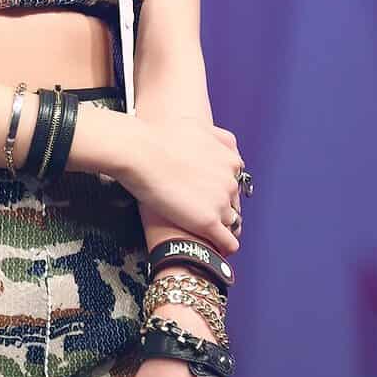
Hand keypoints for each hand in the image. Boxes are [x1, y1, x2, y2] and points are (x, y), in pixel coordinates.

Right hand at [120, 113, 241, 254]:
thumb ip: (217, 138)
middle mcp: (231, 182)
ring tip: (205, 233)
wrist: (141, 152)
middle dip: (221, 209)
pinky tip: (215, 250)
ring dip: (221, 228)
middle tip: (201, 212)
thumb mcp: (199, 127)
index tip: (207, 196)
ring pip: (232, 224)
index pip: (235, 183)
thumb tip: (227, 145)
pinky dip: (223, 247)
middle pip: (234, 204)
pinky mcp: (208, 222)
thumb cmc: (161, 137)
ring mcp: (221, 203)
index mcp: (231, 161)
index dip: (220, 190)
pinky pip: (228, 243)